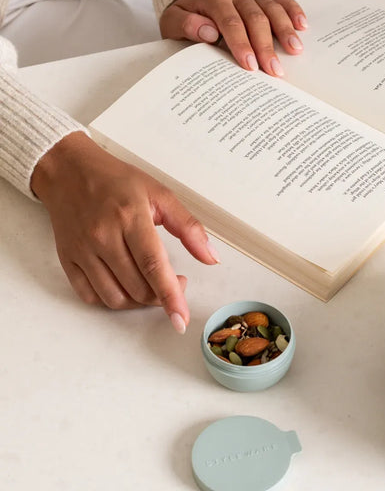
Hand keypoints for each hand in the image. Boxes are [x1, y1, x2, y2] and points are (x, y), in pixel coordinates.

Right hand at [31, 132, 219, 332]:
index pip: (153, 266)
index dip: (170, 296)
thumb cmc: (116, 181)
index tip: (181, 319)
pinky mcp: (68, 260)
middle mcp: (103, 236)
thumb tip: (211, 258)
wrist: (69, 171)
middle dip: (162, 296)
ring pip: (115, 298)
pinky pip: (90, 296)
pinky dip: (112, 300)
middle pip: (137, 287)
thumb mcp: (160, 194)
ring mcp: (82, 251)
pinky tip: (125, 286)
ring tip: (152, 286)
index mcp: (129, 217)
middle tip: (175, 282)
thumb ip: (189, 227)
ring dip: (139, 302)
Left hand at [158, 0, 307, 76]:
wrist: (191, 6)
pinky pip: (282, 0)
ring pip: (272, 9)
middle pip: (255, 18)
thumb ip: (185, 25)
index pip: (230, 22)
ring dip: (285, 31)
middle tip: (274, 71)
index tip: (250, 65)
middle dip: (266, 46)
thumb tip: (208, 31)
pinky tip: (303, 26)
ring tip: (295, 51)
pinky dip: (294, 11)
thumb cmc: (184, 20)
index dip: (241, 44)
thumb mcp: (172, 23)